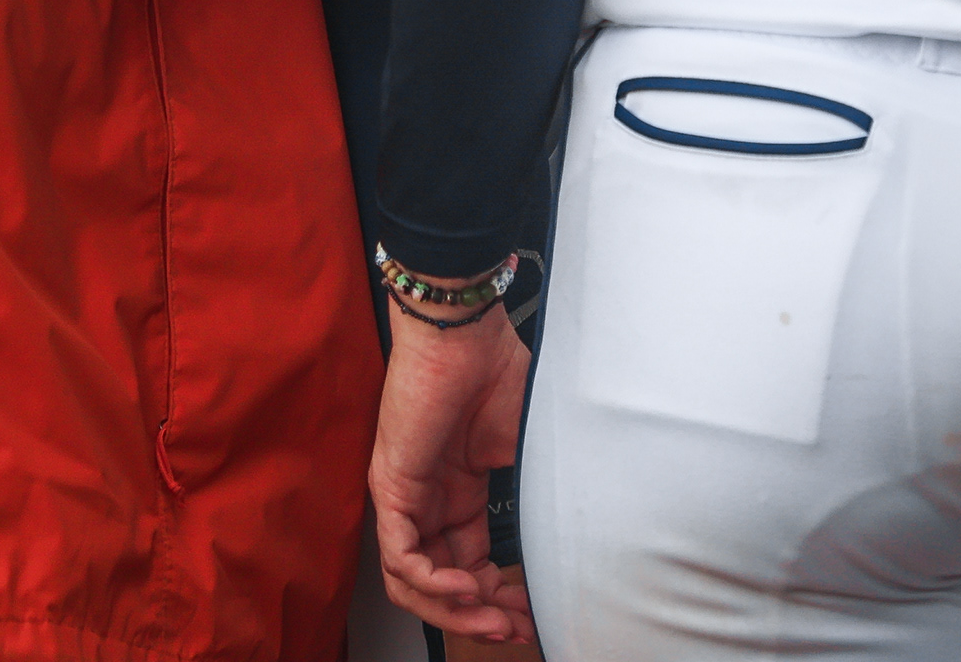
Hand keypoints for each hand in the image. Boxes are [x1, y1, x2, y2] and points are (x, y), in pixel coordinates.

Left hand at [369, 306, 535, 642]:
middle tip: (514, 628)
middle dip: (479, 614)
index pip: (470, 565)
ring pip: (414, 581)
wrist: (466, 331)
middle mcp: (429, 501)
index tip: (529, 614)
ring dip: (455, 609)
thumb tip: (567, 539)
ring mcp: (407, 496)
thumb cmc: (496, 371)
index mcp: (459, 493)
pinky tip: (467, 586)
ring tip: (492, 618)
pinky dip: (433, 581)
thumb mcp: (525, 448)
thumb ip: (536, 495)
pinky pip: (401, 556)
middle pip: (441, 583)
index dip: (499, 596)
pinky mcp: (393, 487)